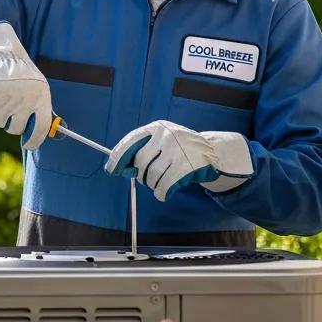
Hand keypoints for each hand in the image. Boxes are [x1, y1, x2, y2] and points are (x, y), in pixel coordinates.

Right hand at [0, 22, 51, 150]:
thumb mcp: (38, 90)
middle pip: (15, 128)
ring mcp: (5, 98)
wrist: (1, 54)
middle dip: (11, 122)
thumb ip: (44, 112)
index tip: (27, 146)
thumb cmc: (22, 77)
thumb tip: (56, 135)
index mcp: (41, 97)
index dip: (34, 141)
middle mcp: (24, 99)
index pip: (40, 128)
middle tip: (9, 109)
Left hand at [104, 120, 252, 201]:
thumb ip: (141, 151)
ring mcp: (179, 150)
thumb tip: (121, 169)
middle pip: (141, 161)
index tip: (111, 170)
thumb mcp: (160, 142)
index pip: (130, 141)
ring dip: (153, 185)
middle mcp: (167, 136)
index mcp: (156, 128)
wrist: (211, 152)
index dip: (118, 157)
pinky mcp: (188, 166)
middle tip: (147, 178)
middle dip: (140, 175)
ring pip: (153, 175)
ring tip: (159, 184)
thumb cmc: (178, 149)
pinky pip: (165, 185)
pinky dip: (161, 192)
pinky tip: (163, 193)